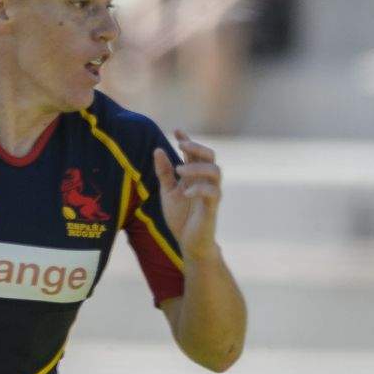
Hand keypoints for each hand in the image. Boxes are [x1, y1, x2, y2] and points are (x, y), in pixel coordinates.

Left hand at [154, 132, 221, 257]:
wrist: (189, 242)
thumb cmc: (180, 217)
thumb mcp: (168, 192)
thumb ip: (164, 172)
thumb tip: (158, 149)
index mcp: (194, 176)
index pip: (195, 153)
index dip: (187, 140)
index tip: (177, 130)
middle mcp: (205, 181)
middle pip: (210, 156)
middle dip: (197, 148)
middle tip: (181, 146)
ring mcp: (210, 193)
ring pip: (215, 171)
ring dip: (197, 167)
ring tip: (179, 170)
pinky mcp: (212, 208)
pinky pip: (213, 193)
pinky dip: (199, 189)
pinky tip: (185, 193)